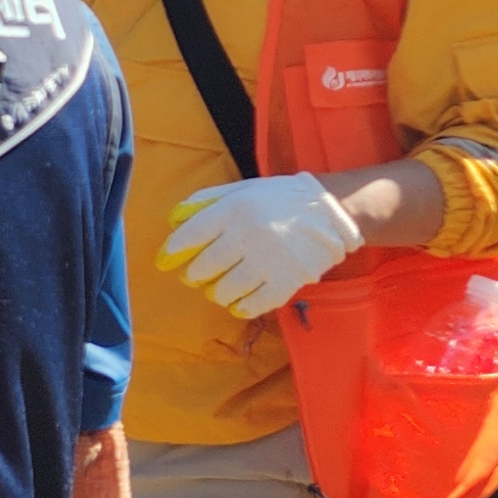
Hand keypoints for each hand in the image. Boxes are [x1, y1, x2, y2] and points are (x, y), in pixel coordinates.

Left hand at [162, 173, 361, 318]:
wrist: (333, 210)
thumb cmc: (280, 199)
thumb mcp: (243, 190)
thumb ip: (207, 201)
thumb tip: (173, 219)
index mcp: (235, 209)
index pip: (193, 234)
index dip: (174, 250)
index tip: (164, 260)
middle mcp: (250, 234)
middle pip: (206, 266)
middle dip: (194, 274)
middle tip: (194, 276)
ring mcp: (270, 260)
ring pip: (226, 289)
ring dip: (216, 293)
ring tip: (217, 289)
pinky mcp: (289, 280)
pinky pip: (255, 304)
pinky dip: (241, 307)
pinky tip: (238, 303)